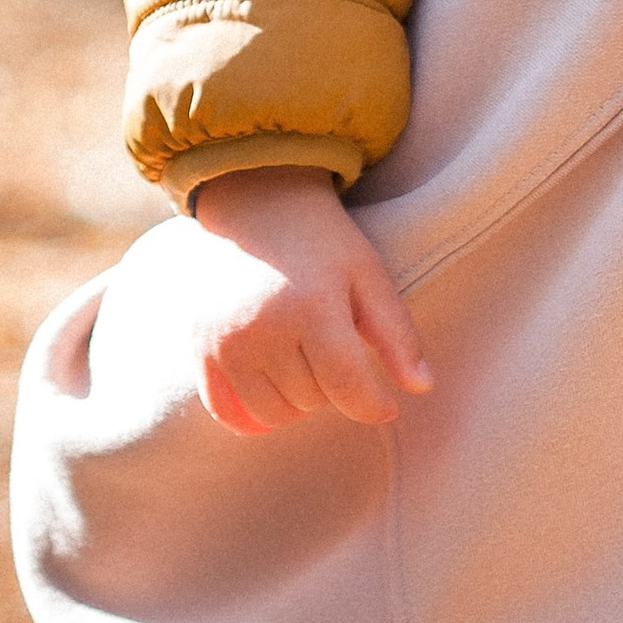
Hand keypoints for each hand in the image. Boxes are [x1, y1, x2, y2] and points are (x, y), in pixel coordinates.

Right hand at [179, 170, 430, 435]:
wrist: (255, 207)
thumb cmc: (322, 242)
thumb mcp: (369, 275)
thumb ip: (397, 333)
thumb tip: (422, 387)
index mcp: (312, 307)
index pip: (349, 389)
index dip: (375, 406)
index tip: (386, 404)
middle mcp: (262, 329)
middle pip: (313, 402)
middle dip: (333, 387)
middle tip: (333, 349)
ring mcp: (225, 342)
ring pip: (274, 414)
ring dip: (297, 401)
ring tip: (305, 363)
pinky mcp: (200, 350)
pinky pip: (228, 414)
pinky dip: (253, 415)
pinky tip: (272, 389)